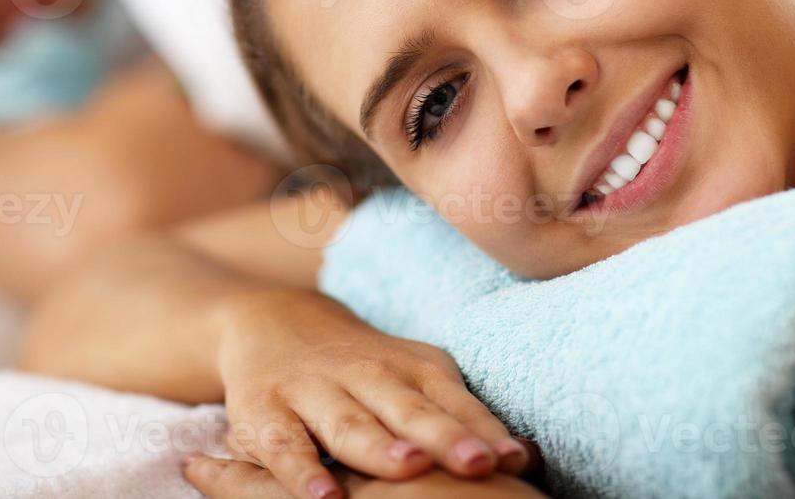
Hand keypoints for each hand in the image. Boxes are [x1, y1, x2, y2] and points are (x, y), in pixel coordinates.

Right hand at [215, 289, 530, 498]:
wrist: (272, 321)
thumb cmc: (364, 368)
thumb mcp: (414, 377)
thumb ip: (462, 417)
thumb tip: (529, 457)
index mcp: (411, 369)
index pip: (452, 402)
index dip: (483, 430)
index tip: (515, 458)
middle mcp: (367, 375)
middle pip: (410, 410)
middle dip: (444, 437)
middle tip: (478, 463)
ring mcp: (314, 392)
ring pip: (350, 424)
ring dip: (379, 447)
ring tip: (409, 468)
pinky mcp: (265, 413)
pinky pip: (285, 447)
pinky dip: (301, 472)